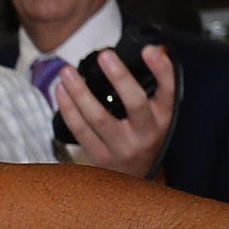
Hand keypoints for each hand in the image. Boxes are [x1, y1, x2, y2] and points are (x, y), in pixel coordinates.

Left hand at [52, 44, 177, 178]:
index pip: (168, 91)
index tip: (150, 50)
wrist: (135, 179)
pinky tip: (61, 91)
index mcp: (163, 118)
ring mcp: (123, 148)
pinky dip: (68, 109)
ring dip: (80, 91)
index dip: (161, 70)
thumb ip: (156, 82)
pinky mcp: (101, 157)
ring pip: (99, 117)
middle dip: (119, 77)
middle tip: (104, 55)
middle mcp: (146, 134)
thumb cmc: (143, 136)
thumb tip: (155, 48)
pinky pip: (80, 130)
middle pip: (135, 103)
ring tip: (67, 71)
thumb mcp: (157, 113)